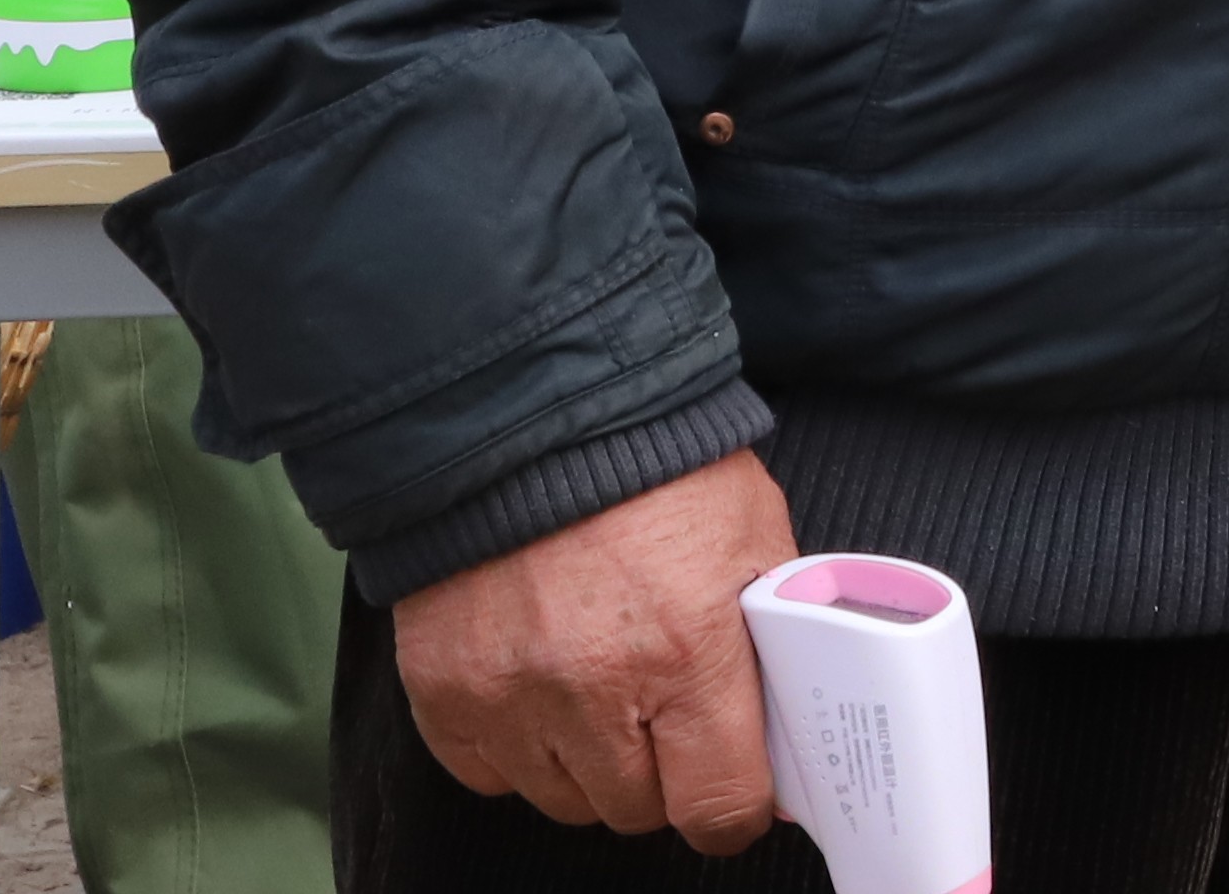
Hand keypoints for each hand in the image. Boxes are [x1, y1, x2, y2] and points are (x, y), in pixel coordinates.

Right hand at [386, 447, 798, 850]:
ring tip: (604, 692)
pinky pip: (488, 775)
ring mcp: (511, 698)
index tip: (738, 795)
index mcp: (689, 651)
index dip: (736, 810)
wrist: (534, 418)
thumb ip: (768, 641)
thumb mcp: (754, 541)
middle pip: (638, 811)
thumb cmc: (657, 471)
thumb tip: (783, 725)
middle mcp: (594, 689)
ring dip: (591, 765)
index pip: (718, 803)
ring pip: (564, 800)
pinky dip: (519, 748)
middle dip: (664, 775)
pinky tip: (543, 691)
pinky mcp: (445, 695)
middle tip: (669, 717)